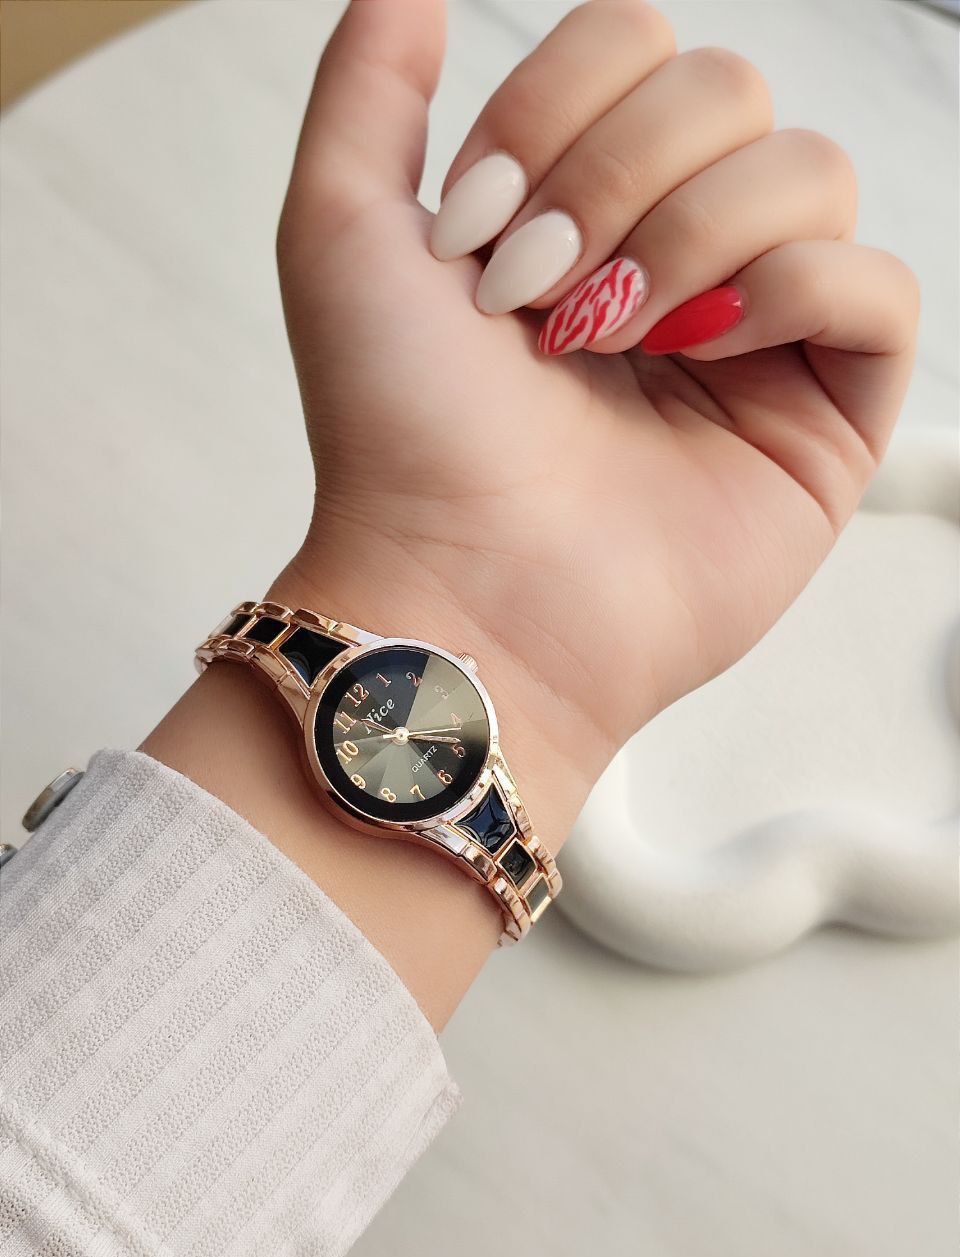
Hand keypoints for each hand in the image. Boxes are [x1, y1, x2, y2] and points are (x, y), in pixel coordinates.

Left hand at [272, 0, 917, 847]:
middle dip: (621, 177)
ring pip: (809, 173)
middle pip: (731, 89)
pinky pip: (876, 288)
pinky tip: (707, 358)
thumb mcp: (341, 235)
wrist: (460, 588)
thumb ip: (369, 89)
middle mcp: (679, 254)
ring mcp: (758, 336)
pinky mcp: (823, 416)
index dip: (562, 110)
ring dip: (697, 237)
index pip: (639, 46)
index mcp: (584, 207)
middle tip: (546, 298)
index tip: (482, 232)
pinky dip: (794, 297)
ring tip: (622, 342)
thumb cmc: (399, 436)